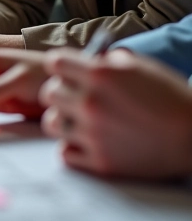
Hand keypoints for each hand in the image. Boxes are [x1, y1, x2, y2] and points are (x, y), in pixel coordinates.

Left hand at [40, 49, 191, 178]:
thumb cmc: (172, 99)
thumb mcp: (143, 67)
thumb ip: (109, 62)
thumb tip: (89, 59)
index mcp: (101, 75)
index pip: (55, 62)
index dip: (60, 65)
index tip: (68, 71)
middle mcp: (92, 103)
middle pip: (49, 93)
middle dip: (59, 92)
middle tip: (73, 97)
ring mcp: (94, 134)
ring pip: (51, 123)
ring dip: (62, 120)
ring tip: (78, 121)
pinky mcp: (100, 161)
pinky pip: (65, 153)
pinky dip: (72, 148)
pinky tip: (86, 142)